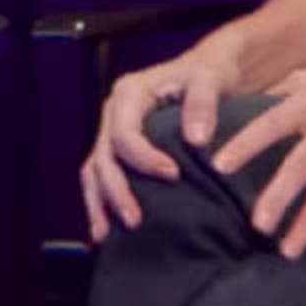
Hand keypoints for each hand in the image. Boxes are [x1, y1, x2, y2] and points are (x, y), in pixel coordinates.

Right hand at [77, 35, 252, 241]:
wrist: (211, 70)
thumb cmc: (210, 73)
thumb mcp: (210, 78)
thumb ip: (202, 103)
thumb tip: (195, 139)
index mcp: (129, 94)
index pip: (125, 133)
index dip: (143, 158)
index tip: (173, 175)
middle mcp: (114, 113)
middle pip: (103, 157)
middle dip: (116, 191)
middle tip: (135, 220)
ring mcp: (113, 132)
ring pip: (94, 171)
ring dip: (101, 203)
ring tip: (108, 235)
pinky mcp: (119, 149)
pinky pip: (101, 178)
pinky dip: (102, 203)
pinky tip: (106, 231)